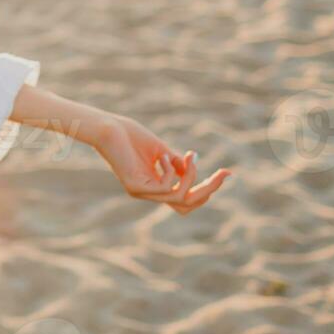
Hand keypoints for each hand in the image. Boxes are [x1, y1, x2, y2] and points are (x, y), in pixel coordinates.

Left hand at [86, 110, 231, 214]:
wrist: (106, 128)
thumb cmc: (130, 136)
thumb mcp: (161, 151)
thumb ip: (177, 162)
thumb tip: (194, 169)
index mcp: (155, 186)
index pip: (186, 200)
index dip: (207, 190)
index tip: (226, 172)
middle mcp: (149, 193)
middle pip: (188, 205)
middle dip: (209, 189)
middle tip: (224, 172)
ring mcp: (141, 192)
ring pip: (180, 198)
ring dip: (191, 177)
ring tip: (189, 156)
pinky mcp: (134, 187)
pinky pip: (165, 188)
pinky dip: (171, 171)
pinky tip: (162, 156)